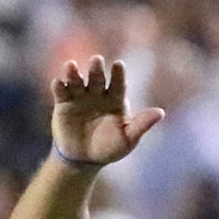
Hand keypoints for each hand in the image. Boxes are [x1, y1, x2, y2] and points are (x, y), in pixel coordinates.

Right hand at [50, 54, 165, 167]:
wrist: (85, 158)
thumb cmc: (110, 147)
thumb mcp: (128, 139)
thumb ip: (142, 125)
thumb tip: (161, 113)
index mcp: (115, 99)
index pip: (118, 84)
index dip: (118, 75)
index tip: (119, 65)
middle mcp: (97, 93)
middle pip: (97, 78)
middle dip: (96, 69)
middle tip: (97, 59)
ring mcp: (80, 97)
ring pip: (77, 81)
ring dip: (74, 73)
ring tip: (71, 66)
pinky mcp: (63, 103)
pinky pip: (61, 92)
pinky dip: (59, 86)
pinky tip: (58, 82)